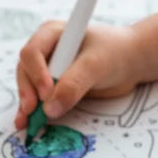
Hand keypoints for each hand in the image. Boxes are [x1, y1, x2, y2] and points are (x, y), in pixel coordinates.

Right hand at [15, 21, 143, 128]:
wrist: (131, 62)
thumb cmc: (116, 52)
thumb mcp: (96, 65)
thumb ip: (74, 84)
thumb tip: (50, 108)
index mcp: (52, 34)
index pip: (33, 52)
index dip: (37, 73)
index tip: (47, 92)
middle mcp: (47, 50)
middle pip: (26, 71)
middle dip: (28, 91)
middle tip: (34, 111)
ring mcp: (49, 68)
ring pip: (30, 86)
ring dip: (28, 105)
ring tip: (28, 122)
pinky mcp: (55, 86)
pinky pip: (39, 99)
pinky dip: (34, 112)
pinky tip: (28, 122)